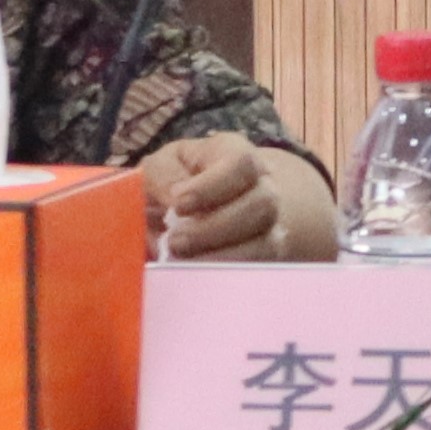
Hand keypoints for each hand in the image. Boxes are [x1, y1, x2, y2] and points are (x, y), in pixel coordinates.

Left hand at [148, 131, 330, 262]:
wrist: (194, 206)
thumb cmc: (174, 181)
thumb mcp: (160, 167)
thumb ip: (161, 177)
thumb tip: (172, 202)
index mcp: (235, 153)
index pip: (241, 164)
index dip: (212, 186)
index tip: (178, 205)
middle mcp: (263, 185)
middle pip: (263, 203)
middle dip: (216, 227)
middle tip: (176, 242)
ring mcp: (270, 222)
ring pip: (267, 240)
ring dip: (222, 255)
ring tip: (182, 261)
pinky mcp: (267, 254)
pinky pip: (260, 268)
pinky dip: (228, 274)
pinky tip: (197, 276)